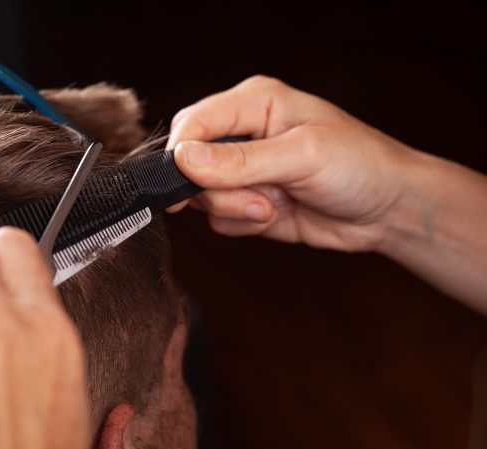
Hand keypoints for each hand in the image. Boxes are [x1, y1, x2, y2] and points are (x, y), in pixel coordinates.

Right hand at [168, 75, 486, 308]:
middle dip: (217, 189)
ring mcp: (243, 170)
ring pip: (203, 196)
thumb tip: (184, 159)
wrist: (389, 211)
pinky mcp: (246, 202)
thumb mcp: (303, 156)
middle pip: (189, 162)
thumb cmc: (360, 166)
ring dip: (237, 209)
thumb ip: (241, 160)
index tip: (185, 184)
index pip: (193, 122)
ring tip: (276, 205)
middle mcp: (243, 133)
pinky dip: (245, 224)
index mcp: (254, 103)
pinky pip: (220, 220)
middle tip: (258, 198)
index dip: (182, 154)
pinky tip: (278, 214)